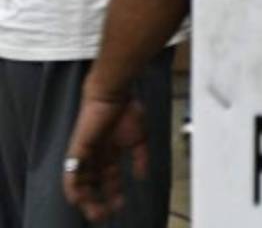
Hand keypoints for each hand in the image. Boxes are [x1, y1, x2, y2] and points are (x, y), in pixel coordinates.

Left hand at [62, 88, 147, 220]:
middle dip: (99, 201)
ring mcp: (86, 155)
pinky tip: (76, 200)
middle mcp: (96, 158)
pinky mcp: (77, 151)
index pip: (109, 180)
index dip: (113, 194)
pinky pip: (71, 174)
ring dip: (86, 200)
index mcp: (111, 154)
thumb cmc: (127, 112)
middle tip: (105, 215)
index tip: (120, 206)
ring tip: (94, 212)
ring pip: (82, 184)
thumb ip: (141, 158)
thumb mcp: (140, 138)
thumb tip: (142, 176)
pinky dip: (72, 188)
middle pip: (94, 186)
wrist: (114, 95)